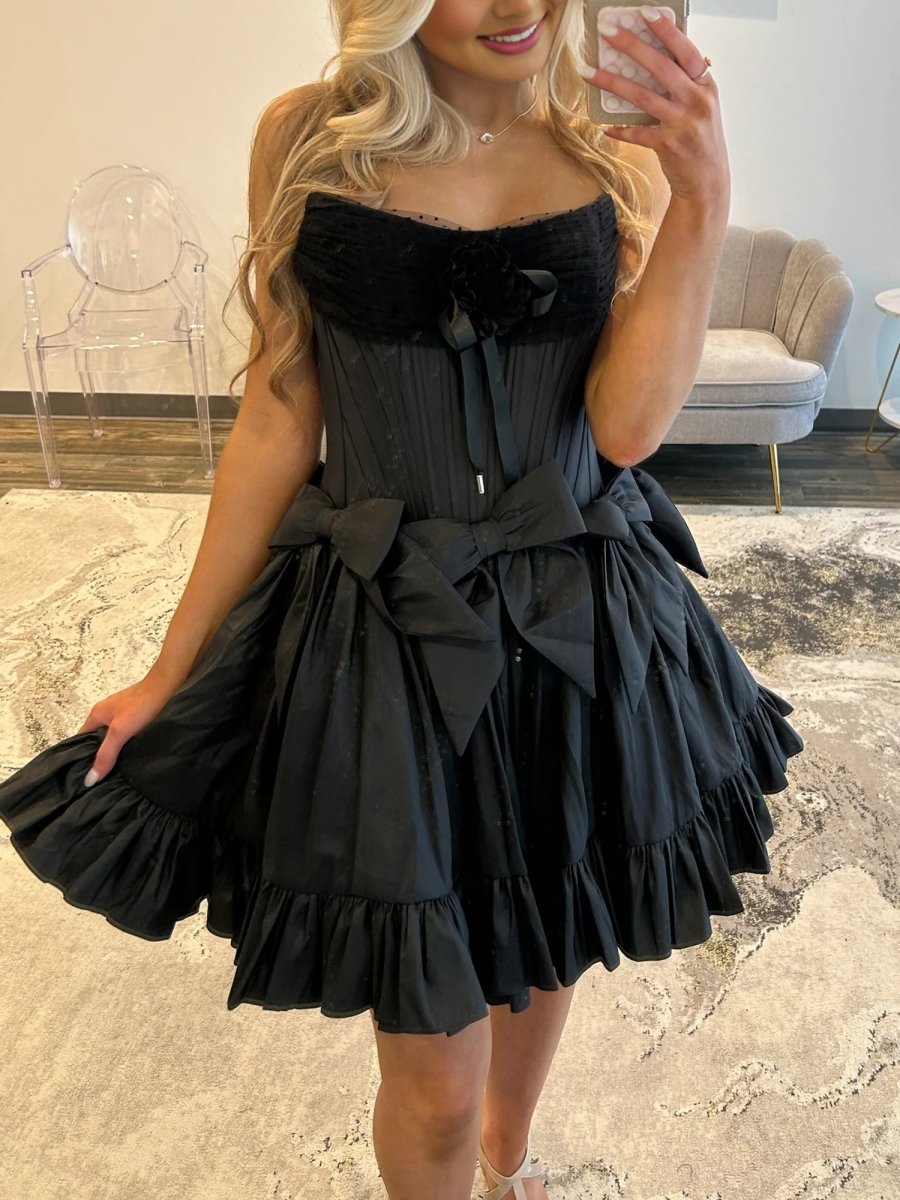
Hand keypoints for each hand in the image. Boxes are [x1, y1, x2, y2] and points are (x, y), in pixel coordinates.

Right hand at [76, 673, 178, 785]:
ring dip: (115, 751)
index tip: (83, 777)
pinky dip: (127, 745)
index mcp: (96, 715)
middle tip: (101, 779)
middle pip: (96, 740)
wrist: (169, 685)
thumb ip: (106, 754)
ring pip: (113, 737)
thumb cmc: (141, 705)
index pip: (80, 739)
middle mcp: (106, 713)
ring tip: (117, 773)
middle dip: (98, 757)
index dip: (80, 757)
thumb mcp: (120, 731)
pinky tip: (133, 756)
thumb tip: (89, 779)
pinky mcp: (137, 716)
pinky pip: (127, 734)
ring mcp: (122, 714)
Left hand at [579, 6, 729, 207]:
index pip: (685, 50)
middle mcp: (696, 100)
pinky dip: (619, 129)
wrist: (708, 180)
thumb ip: (685, 82)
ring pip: (642, 96)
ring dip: (612, 82)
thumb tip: (655, 55)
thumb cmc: (700, 138)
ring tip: (589, 71)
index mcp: (705, 85)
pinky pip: (636, 133)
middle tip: (607, 31)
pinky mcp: (667, 145)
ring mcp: (681, 123)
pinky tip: (605, 126)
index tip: (645, 12)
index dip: (666, 30)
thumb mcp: (702, 104)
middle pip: (660, 67)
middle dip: (631, 45)